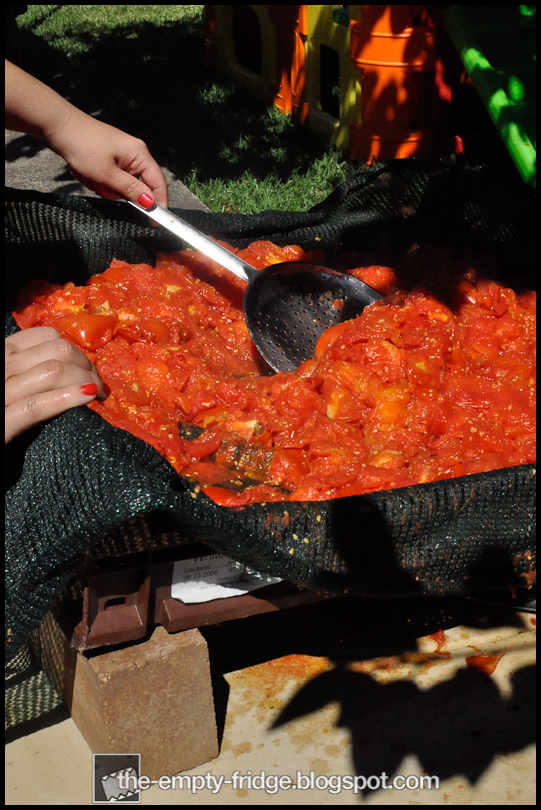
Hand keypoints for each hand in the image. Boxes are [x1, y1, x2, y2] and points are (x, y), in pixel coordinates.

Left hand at [5, 60, 167, 207]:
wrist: (59, 127)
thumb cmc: (82, 145)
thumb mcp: (107, 174)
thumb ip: (131, 190)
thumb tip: (150, 203)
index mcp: (140, 154)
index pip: (158, 183)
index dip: (158, 203)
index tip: (155, 221)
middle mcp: (134, 154)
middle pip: (137, 187)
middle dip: (118, 191)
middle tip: (101, 184)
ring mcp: (122, 156)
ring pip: (121, 186)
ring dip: (105, 187)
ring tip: (91, 175)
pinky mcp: (110, 159)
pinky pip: (111, 180)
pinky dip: (99, 181)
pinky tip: (87, 172)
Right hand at [5, 327, 105, 443]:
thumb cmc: (4, 420)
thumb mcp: (12, 386)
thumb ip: (32, 373)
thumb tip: (74, 368)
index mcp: (1, 356)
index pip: (47, 337)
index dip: (76, 352)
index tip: (89, 372)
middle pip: (57, 351)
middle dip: (86, 365)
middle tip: (99, 387)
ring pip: (52, 371)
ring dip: (85, 379)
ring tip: (98, 396)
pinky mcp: (1, 425)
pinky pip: (35, 406)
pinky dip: (66, 398)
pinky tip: (86, 396)